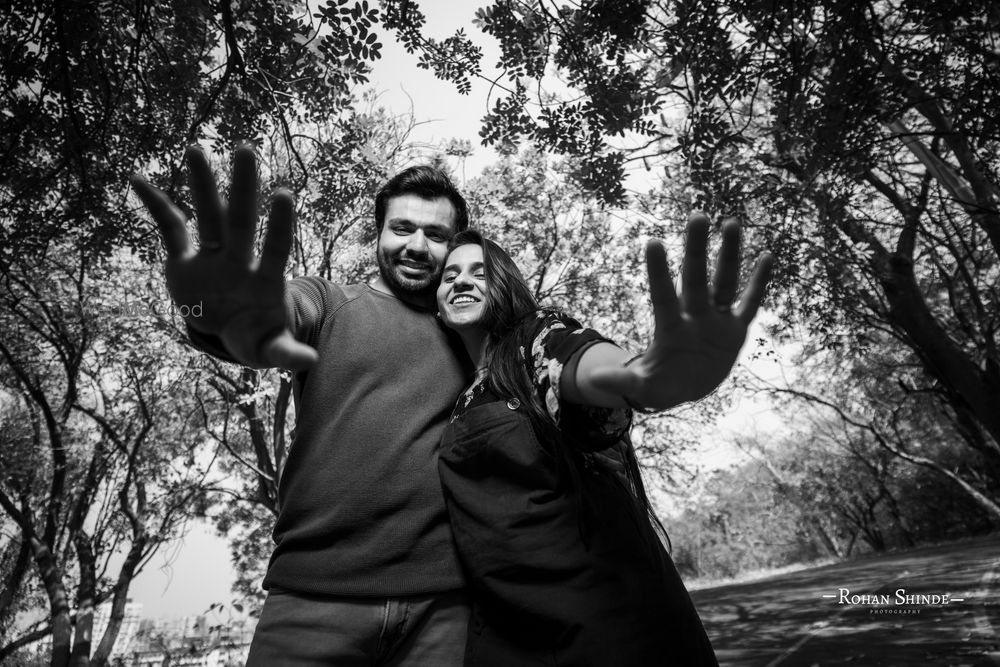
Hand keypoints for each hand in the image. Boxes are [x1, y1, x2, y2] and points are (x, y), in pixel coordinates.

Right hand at [131, 145, 317, 369]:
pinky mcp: (186, 260)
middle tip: (246, 149)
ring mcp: (213, 256)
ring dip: (202, 183)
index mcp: (264, 280)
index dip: (278, 224)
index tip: (284, 194)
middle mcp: (239, 259)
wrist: (233, 332)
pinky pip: (170, 229)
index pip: (274, 247)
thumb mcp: (271, 349)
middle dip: (243, 187)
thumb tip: (310, 360)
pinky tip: (136, 178)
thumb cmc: (258, 337)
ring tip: (196, 148)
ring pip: (207, 214)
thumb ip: (287, 352)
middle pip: (240, 219)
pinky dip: (155, 205)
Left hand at [590, 213, 772, 408]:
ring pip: (725, 282)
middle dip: (697, 250)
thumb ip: (622, 381)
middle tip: (697, 215)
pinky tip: (766, 256)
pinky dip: (759, 283)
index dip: (659, 272)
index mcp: (670, 328)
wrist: (684, 386)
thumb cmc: (659, 384)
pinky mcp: (735, 330)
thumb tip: (593, 380)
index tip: (652, 242)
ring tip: (732, 223)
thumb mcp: (642, 387)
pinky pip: (749, 303)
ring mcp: (715, 320)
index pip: (663, 295)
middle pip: (696, 279)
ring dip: (730, 255)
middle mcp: (693, 317)